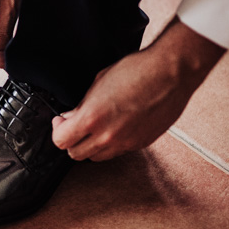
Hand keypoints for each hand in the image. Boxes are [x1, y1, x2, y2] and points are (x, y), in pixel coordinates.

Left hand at [52, 19, 224, 160]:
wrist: (171, 72)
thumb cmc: (138, 71)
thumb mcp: (99, 83)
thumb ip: (82, 105)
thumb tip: (70, 117)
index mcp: (92, 118)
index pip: (61, 141)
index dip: (57, 130)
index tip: (60, 122)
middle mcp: (108, 135)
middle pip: (75, 154)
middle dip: (71, 141)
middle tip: (74, 127)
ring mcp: (126, 142)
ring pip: (96, 157)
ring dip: (90, 146)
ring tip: (94, 129)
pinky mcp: (141, 143)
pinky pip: (117, 152)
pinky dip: (111, 144)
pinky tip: (114, 128)